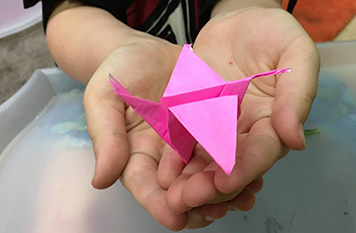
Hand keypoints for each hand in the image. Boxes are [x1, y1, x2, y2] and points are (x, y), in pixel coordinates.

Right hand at [83, 39, 254, 229]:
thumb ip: (105, 136)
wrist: (146, 50)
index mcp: (135, 154)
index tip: (175, 218)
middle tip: (217, 211)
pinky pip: (225, 149)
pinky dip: (238, 163)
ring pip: (207, 174)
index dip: (158, 204)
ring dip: (225, 190)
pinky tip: (255, 172)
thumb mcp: (104, 98)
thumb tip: (100, 180)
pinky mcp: (211, 129)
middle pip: (180, 188)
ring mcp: (190, 144)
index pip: (145, 186)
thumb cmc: (118, 71)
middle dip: (199, 201)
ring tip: (243, 198)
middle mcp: (164, 156)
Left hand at [160, 7, 319, 224]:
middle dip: (210, 186)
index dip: (245, 169)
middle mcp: (246, 132)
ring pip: (204, 161)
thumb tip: (295, 139)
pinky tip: (161, 173)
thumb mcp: (295, 52)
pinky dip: (173, 160)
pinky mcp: (195, 118)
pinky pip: (184, 142)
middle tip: (187, 199)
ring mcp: (218, 127)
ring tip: (170, 196)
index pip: (262, 152)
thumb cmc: (271, 32)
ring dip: (188, 181)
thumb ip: (298, 93)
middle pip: (229, 165)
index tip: (225, 181)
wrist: (238, 21)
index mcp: (274, 121)